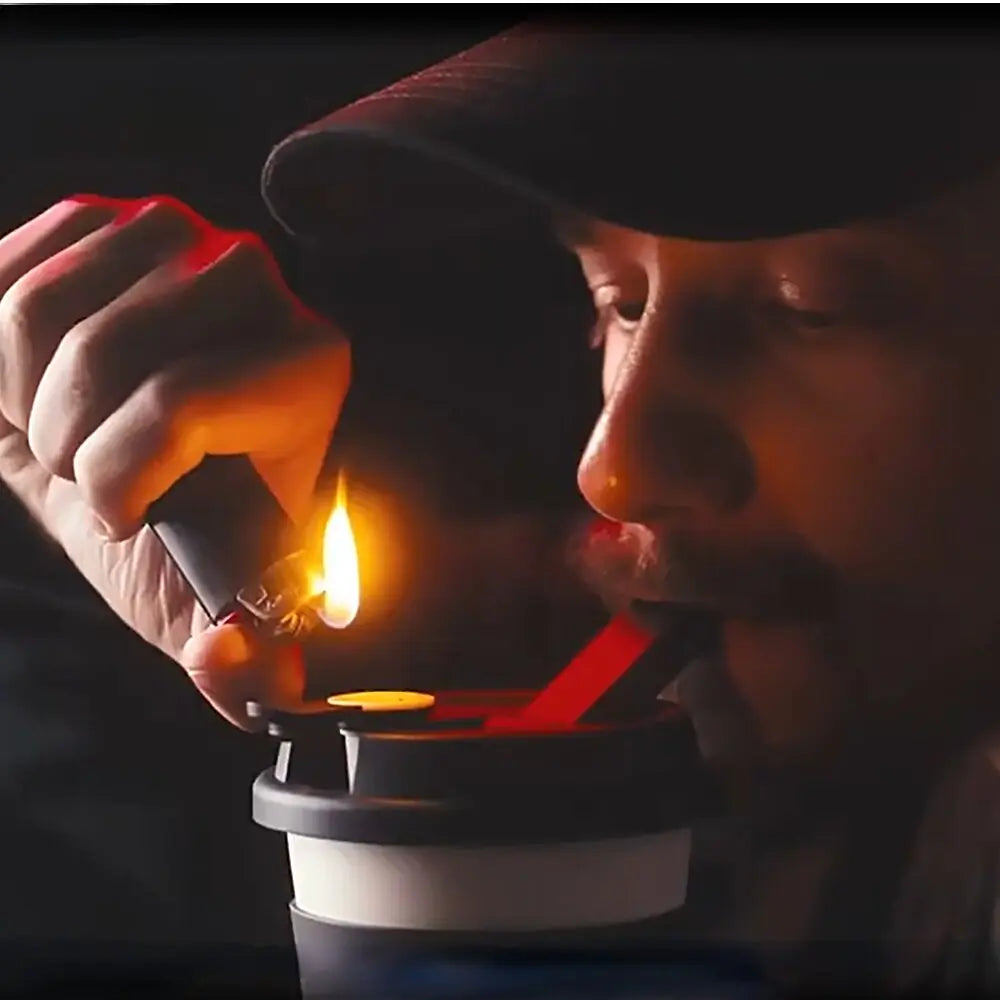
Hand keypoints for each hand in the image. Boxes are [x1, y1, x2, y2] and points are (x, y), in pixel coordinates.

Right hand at [0, 196, 349, 725]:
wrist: (145, 470)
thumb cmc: (190, 534)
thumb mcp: (216, 609)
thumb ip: (248, 670)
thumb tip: (225, 649)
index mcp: (309, 367)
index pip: (181, 404)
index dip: (119, 476)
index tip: (121, 517)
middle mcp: (256, 283)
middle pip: (98, 353)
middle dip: (63, 440)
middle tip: (81, 473)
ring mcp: (177, 236)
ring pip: (36, 307)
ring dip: (20, 397)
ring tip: (61, 433)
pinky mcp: (103, 218)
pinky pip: (2, 270)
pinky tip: (31, 385)